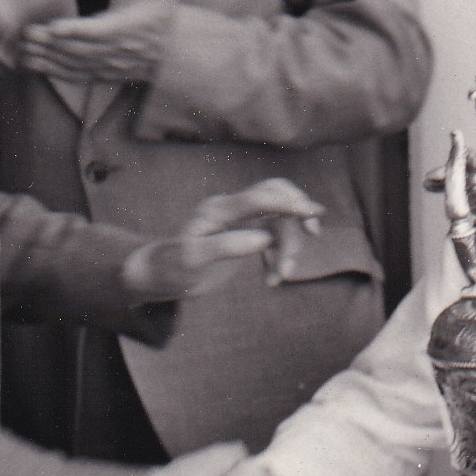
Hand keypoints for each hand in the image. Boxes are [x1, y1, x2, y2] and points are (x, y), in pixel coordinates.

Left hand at [23, 0, 173, 81]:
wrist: (170, 53)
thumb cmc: (160, 17)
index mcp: (126, 27)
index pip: (99, 31)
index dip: (76, 30)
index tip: (55, 26)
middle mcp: (114, 50)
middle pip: (78, 49)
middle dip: (50, 43)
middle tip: (26, 33)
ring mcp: (106, 65)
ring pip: (72, 64)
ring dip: (46, 58)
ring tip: (22, 49)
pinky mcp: (100, 74)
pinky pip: (74, 76)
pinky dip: (52, 72)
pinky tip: (32, 65)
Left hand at [122, 178, 323, 300]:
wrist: (161, 275)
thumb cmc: (173, 267)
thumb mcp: (194, 261)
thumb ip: (227, 246)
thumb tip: (263, 240)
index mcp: (219, 209)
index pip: (261, 197)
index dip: (290, 202)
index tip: (314, 212)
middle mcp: (231, 209)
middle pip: (276, 197)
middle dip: (296, 218)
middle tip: (308, 239)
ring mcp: (239, 220)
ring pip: (278, 223)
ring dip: (286, 249)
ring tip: (279, 278)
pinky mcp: (244, 233)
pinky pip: (273, 237)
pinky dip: (277, 257)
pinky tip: (271, 279)